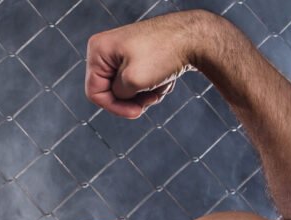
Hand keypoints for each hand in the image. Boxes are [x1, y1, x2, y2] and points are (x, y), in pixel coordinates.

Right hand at [85, 10, 214, 118]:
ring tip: (162, 85)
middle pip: (112, 90)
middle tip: (152, 98)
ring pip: (128, 87)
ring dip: (145, 93)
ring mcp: (124, 51)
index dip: (114, 107)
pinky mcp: (140, 54)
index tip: (137, 113)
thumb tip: (120, 95)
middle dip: (133, 98)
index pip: (95, 92)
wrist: (196, 36)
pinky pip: (139, 79)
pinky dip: (153, 84)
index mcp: (98, 50)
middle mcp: (108, 48)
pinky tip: (166, 78)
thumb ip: (118, 95)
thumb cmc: (164, 53)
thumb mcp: (133, 81)